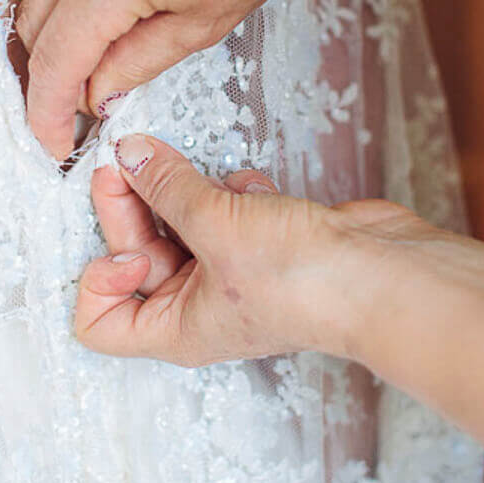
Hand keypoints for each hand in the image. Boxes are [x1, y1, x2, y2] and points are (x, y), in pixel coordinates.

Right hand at [16, 0, 351, 157]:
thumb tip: (96, 95)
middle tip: (80, 101)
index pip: (53, 62)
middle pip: (33, 25)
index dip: (46, 113)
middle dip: (51, 71)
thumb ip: (135, 65)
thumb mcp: (203, 25)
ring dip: (59, 20)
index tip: (52, 144)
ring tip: (100, 42)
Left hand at [72, 134, 438, 365]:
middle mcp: (197, 308)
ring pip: (177, 225)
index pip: (99, 324)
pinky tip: (253, 189)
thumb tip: (128, 154)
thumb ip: (164, 187)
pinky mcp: (262, 243)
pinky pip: (223, 210)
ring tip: (197, 175)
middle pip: (133, 254)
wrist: (387, 276)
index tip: (122, 244)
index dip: (96, 281)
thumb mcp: (215, 225)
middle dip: (128, 206)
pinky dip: (230, 192)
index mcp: (174, 328)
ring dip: (182, 193)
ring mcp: (231, 274)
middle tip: (128, 159)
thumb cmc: (304, 279)